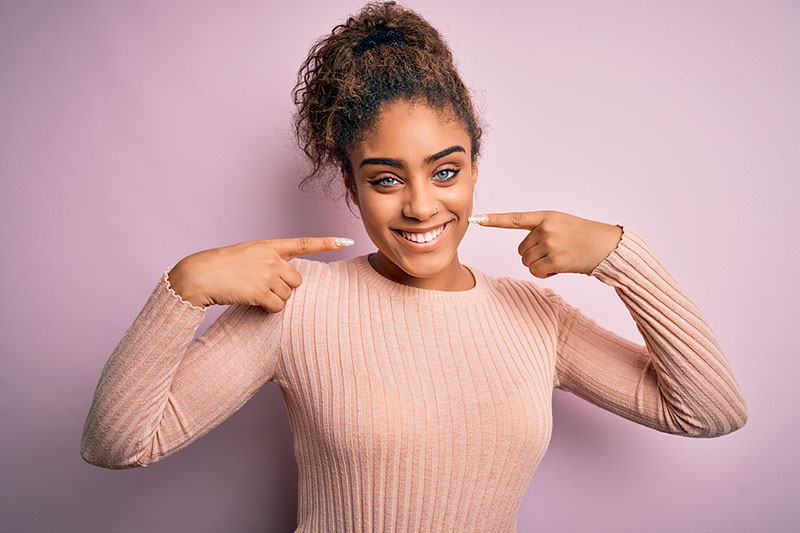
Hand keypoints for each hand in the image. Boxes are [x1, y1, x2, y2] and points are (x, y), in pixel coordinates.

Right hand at [168, 236, 352, 310]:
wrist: (199, 275)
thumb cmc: (222, 266)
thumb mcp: (249, 254)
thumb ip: (270, 260)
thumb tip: (289, 280)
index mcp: (269, 245)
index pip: (304, 244)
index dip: (327, 243)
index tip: (346, 241)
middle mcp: (271, 258)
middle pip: (297, 280)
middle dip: (285, 287)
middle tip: (263, 286)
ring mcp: (266, 275)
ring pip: (287, 295)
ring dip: (273, 299)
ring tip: (252, 291)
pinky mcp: (259, 292)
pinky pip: (277, 307)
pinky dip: (267, 309)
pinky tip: (252, 301)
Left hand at [470, 210, 621, 277]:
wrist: (606, 246)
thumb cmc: (583, 236)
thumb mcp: (561, 224)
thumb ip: (541, 230)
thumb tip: (524, 253)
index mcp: (546, 216)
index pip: (515, 218)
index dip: (494, 220)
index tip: (476, 219)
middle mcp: (546, 229)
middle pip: (521, 249)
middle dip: (534, 254)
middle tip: (555, 251)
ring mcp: (551, 244)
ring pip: (527, 261)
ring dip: (540, 265)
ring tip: (560, 258)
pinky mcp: (556, 260)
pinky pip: (536, 271)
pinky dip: (545, 273)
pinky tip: (559, 268)